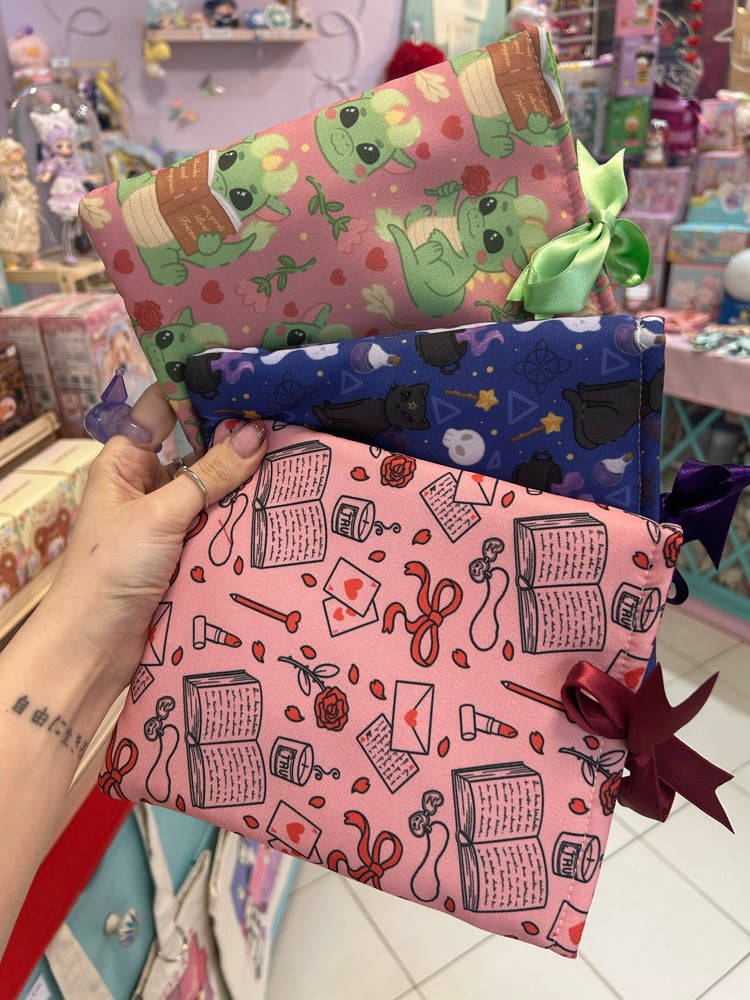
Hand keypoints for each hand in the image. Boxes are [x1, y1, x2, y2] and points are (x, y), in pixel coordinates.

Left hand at [42, 385, 267, 701]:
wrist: (94, 647)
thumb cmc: (110, 570)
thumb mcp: (160, 514)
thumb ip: (209, 475)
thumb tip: (256, 434)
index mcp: (125, 463)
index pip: (161, 410)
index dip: (197, 390)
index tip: (243, 376)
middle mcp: (146, 484)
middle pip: (195, 447)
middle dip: (232, 434)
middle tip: (283, 414)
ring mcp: (168, 519)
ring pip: (212, 486)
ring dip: (243, 477)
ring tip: (293, 452)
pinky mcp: (186, 551)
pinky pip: (220, 521)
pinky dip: (243, 513)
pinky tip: (279, 499)